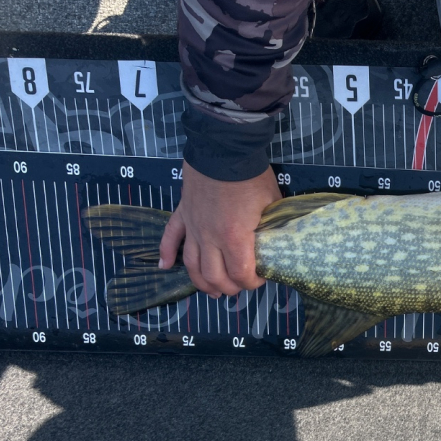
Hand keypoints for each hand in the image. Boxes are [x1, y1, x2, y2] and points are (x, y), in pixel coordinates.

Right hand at [159, 162, 281, 297]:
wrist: (224, 149)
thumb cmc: (251, 177)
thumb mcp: (271, 206)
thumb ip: (269, 230)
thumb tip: (274, 245)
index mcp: (234, 238)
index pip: (241, 275)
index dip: (253, 283)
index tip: (261, 277)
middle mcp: (210, 238)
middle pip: (214, 277)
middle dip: (230, 288)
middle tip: (241, 285)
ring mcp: (193, 227)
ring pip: (192, 266)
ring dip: (202, 283)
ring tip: (214, 291)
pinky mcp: (182, 214)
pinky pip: (170, 238)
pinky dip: (166, 254)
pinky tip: (165, 267)